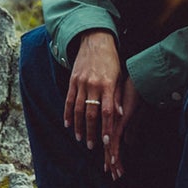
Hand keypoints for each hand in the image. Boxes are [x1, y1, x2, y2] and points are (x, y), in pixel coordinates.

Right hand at [65, 31, 125, 151]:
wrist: (95, 41)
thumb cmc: (111, 60)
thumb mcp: (119, 77)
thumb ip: (117, 96)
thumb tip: (118, 115)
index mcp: (108, 85)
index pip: (107, 112)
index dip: (106, 128)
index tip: (107, 142)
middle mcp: (93, 85)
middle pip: (91, 114)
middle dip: (91, 132)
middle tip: (91, 146)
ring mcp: (81, 83)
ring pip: (78, 110)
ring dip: (79, 126)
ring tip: (80, 139)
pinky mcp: (72, 80)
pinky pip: (69, 100)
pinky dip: (68, 114)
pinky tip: (68, 124)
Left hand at [103, 76, 138, 180]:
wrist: (139, 77)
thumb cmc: (136, 92)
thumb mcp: (133, 113)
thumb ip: (131, 128)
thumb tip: (129, 143)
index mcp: (113, 122)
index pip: (111, 142)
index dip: (111, 155)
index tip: (110, 167)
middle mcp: (112, 123)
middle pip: (110, 146)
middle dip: (112, 162)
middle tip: (113, 176)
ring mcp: (115, 122)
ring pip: (111, 145)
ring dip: (113, 160)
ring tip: (115, 174)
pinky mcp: (120, 120)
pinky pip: (115, 138)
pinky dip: (115, 150)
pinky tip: (113, 160)